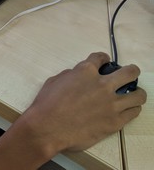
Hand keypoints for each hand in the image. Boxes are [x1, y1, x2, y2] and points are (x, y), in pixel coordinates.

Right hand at [18, 52, 145, 154]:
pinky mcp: (116, 121)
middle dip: (131, 71)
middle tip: (129, 74)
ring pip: (138, 95)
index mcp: (85, 71)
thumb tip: (77, 76)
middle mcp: (103, 85)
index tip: (105, 62)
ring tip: (134, 94)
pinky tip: (129, 108)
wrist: (48, 128)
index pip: (101, 58)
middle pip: (129, 72)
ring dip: (136, 92)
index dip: (103, 59)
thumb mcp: (55, 81)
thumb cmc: (46, 103)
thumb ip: (70, 75)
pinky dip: (133, 109)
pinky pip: (134, 112)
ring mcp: (112, 104)